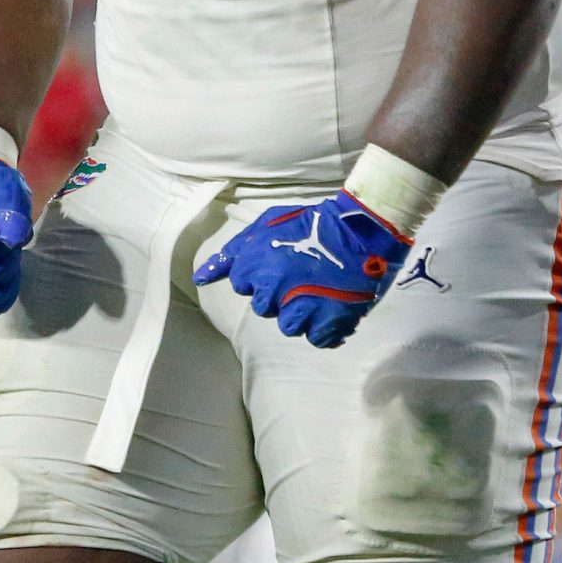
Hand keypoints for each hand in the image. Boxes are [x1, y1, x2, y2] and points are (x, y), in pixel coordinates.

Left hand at [194, 192, 409, 347]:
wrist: (361, 229)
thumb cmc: (311, 224)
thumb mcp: (267, 226)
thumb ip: (233, 253)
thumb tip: (199, 278)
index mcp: (259, 264)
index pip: (242, 285)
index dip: (260, 275)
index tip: (279, 263)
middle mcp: (276, 288)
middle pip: (264, 308)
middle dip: (280, 295)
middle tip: (302, 276)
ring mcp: (303, 307)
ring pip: (289, 327)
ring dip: (302, 312)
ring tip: (319, 289)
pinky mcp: (329, 322)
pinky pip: (316, 338)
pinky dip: (325, 326)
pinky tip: (332, 304)